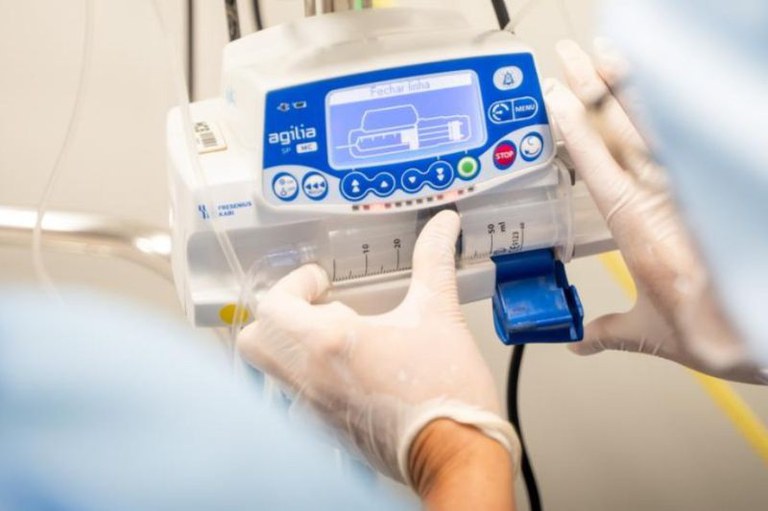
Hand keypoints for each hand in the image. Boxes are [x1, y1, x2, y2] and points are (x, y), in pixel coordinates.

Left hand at [237, 210, 519, 484]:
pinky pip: (297, 396)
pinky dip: (313, 376)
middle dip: (280, 316)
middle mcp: (310, 378)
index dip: (293, 284)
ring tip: (341, 338)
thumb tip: (441, 224)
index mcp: (329, 344)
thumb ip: (434, 262)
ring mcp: (313, 408)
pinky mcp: (325, 431)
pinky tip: (355, 369)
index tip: (320, 280)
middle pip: (256, 341)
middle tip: (318, 307)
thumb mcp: (440, 315)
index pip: (273, 305)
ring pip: (273, 370)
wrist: (456, 455)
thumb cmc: (446, 394)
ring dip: (295, 346)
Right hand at [545, 40, 765, 383]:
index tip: (553, 93)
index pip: (593, 161)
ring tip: (606, 51)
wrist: (764, 330)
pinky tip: (655, 87)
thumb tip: (581, 341)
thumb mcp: (649, 332)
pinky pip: (681, 136)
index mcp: (633, 226)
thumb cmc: (714, 330)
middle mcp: (660, 197)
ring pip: (651, 123)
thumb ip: (608, 330)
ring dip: (626, 84)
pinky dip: (666, 108)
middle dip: (589, 86)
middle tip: (567, 52)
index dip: (570, 124)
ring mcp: (689, 186)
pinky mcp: (712, 187)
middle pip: (617, 128)